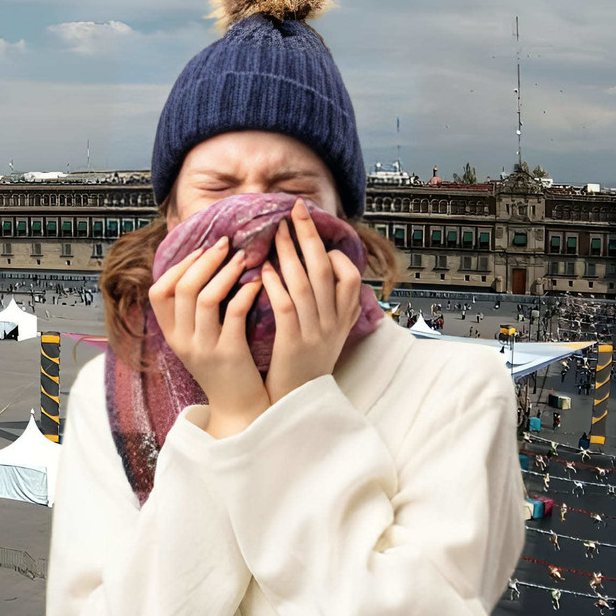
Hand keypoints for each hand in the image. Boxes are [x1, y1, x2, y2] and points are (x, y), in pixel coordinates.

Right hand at [149, 235, 268, 437]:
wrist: (239, 408)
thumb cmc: (224, 367)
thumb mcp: (198, 340)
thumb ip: (194, 311)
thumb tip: (202, 265)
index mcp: (172, 334)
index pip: (158, 292)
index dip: (178, 266)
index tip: (201, 250)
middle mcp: (182, 340)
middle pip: (182, 288)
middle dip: (205, 260)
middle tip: (226, 244)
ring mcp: (203, 348)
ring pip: (205, 298)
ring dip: (226, 272)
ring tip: (245, 257)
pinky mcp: (229, 353)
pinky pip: (233, 313)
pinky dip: (245, 292)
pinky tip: (258, 282)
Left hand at [260, 199, 363, 403]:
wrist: (298, 405)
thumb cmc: (305, 367)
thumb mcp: (326, 335)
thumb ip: (326, 305)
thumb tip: (320, 270)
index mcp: (344, 319)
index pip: (351, 276)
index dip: (334, 253)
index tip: (317, 237)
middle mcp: (334, 323)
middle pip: (325, 269)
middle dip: (310, 236)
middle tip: (295, 209)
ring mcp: (316, 333)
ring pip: (306, 283)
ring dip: (289, 253)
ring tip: (275, 232)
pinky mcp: (294, 344)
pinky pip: (287, 307)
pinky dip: (276, 285)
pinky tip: (264, 270)